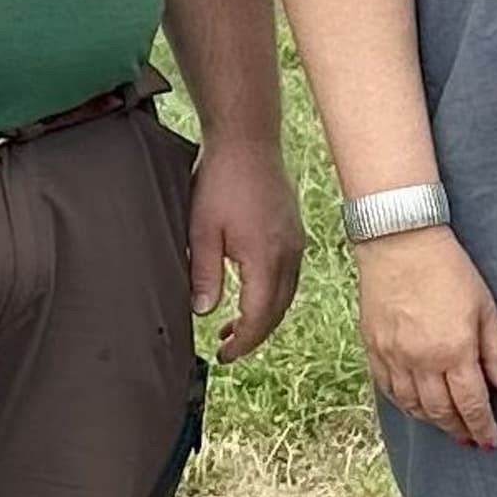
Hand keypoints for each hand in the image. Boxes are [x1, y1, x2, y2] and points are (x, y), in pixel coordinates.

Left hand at [189, 134, 308, 363]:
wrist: (248, 141)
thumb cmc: (221, 182)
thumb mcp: (201, 231)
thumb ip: (204, 274)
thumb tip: (204, 312)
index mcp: (266, 258)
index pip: (260, 316)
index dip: (243, 342)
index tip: (223, 355)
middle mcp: (289, 254)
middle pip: (278, 311)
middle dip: (255, 335)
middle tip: (228, 348)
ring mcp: (296, 242)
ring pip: (287, 295)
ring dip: (265, 316)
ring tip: (236, 327)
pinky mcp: (294, 232)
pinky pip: (289, 275)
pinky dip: (273, 294)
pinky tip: (252, 292)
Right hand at [356, 226, 496, 447]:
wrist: (400, 243)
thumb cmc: (449, 270)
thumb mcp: (486, 307)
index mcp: (454, 351)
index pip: (471, 403)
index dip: (482, 427)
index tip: (490, 442)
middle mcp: (421, 361)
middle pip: (441, 412)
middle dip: (459, 430)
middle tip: (471, 440)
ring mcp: (394, 357)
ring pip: (413, 406)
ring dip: (433, 422)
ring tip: (448, 426)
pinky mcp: (373, 348)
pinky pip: (388, 390)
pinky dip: (405, 405)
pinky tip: (416, 407)